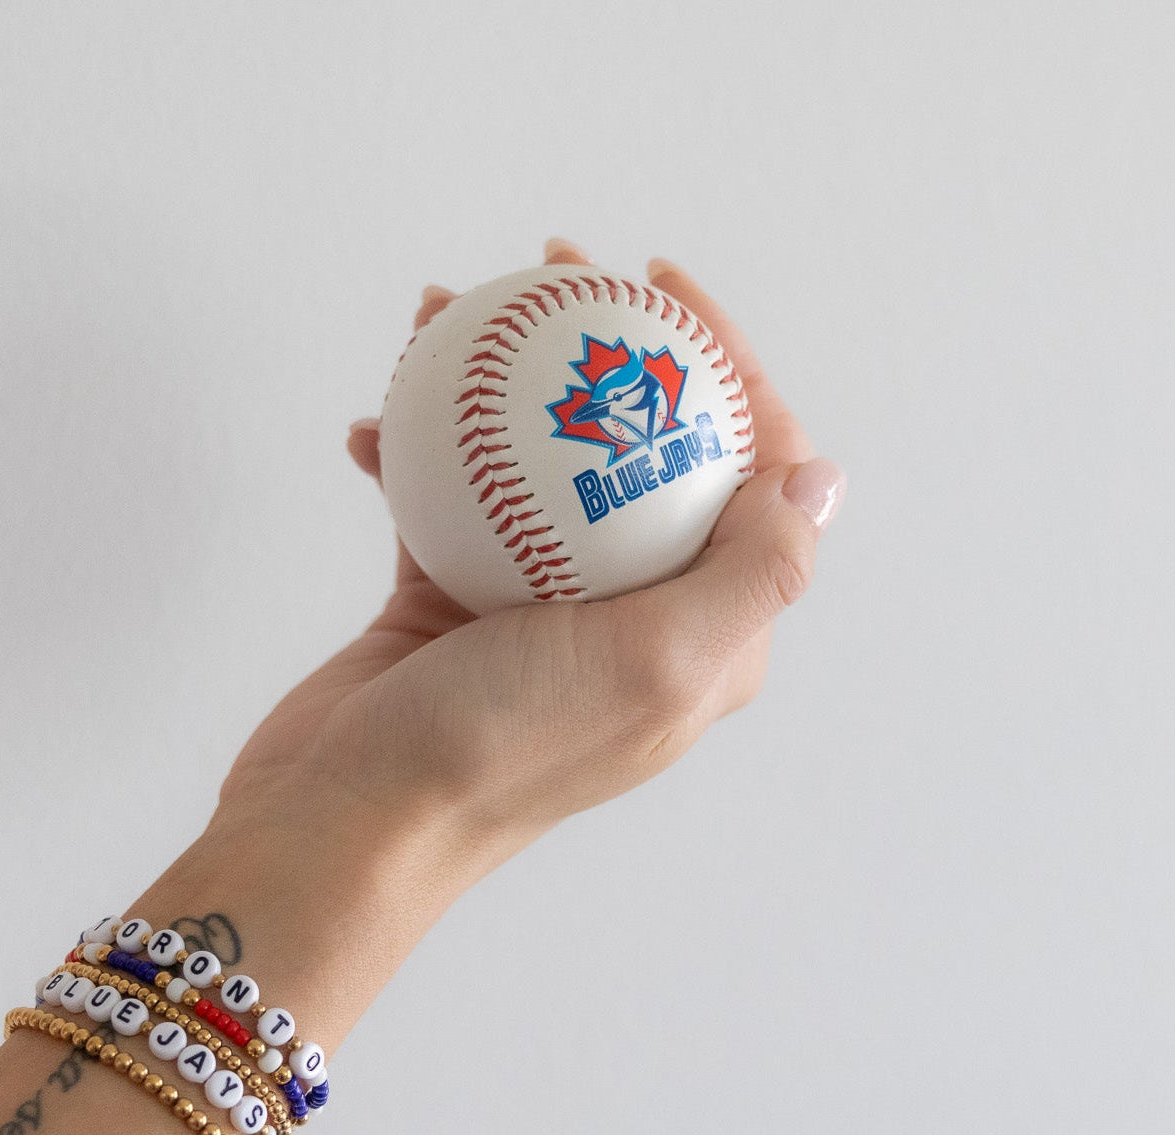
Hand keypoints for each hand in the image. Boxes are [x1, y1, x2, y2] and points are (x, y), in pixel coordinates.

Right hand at [215, 239, 845, 890]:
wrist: (350, 825)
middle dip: (606, 349)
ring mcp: (539, 608)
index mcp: (703, 633)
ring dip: (498, 384)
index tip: (662, 288)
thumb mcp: (657, 664)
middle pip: (639, 450)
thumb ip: (754, 572)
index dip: (725, 366)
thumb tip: (824, 478)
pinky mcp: (453, 604)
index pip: (749, 475)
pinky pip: (446, 500)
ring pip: (537, 464)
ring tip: (447, 311)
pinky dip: (415, 453)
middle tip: (555, 268)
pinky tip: (372, 421)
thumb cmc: (503, 748)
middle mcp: (632, 617)